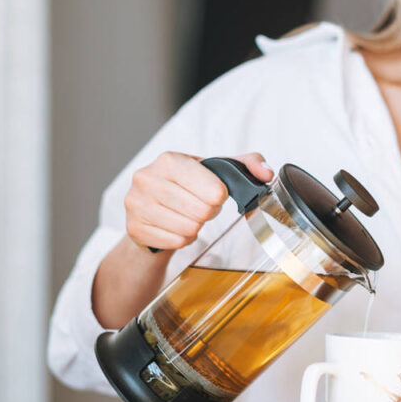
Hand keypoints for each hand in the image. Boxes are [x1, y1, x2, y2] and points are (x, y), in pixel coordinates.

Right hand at [123, 151, 273, 249]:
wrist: (151, 208)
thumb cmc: (187, 186)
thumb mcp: (216, 170)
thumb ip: (248, 164)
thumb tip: (267, 174)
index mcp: (169, 159)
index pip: (213, 189)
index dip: (219, 196)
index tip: (214, 194)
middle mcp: (147, 178)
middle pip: (201, 211)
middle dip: (208, 213)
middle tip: (200, 207)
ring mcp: (136, 204)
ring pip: (188, 229)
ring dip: (196, 227)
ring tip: (188, 216)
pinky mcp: (133, 228)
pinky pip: (176, 242)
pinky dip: (183, 239)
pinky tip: (176, 227)